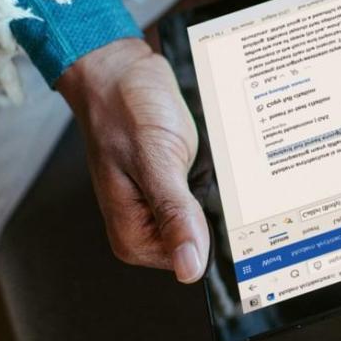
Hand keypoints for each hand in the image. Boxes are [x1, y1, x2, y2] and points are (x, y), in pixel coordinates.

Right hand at [58, 38, 208, 282]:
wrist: (120, 71)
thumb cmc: (127, 109)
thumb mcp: (155, 160)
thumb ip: (173, 214)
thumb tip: (189, 269)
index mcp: (134, 237)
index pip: (193, 262)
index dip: (213, 233)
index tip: (217, 201)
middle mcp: (147, 228)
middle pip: (206, 238)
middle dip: (218, 207)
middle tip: (204, 170)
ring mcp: (164, 207)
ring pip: (213, 215)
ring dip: (221, 188)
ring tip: (203, 158)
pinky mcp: (178, 185)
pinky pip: (210, 192)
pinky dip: (218, 174)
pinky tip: (207, 154)